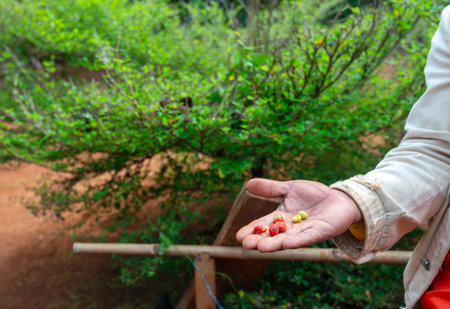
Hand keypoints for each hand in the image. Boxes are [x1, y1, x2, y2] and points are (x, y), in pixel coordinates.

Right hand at [236, 178, 361, 251]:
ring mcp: (305, 231)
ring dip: (274, 245)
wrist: (338, 198)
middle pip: (272, 236)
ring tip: (261, 248)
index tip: (238, 236)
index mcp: (281, 217)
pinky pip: (308, 238)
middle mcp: (290, 227)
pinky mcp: (320, 232)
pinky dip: (298, 241)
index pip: (263, 225)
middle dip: (259, 240)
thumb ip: (271, 188)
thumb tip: (248, 183)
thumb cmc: (313, 194)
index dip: (251, 230)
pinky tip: (288, 244)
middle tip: (246, 245)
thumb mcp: (290, 188)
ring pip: (287, 239)